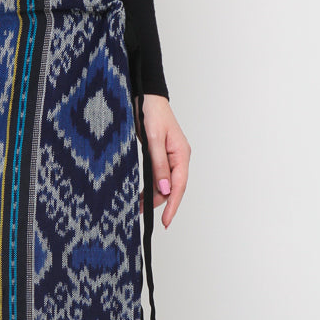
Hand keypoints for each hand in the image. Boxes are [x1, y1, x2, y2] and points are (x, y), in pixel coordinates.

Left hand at [134, 94, 190, 228]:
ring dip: (153, 196)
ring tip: (138, 206)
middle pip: (172, 188)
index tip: (165, 222)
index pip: (179, 186)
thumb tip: (165, 189)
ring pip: (164, 184)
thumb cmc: (152, 113)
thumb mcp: (154, 140)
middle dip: (159, 203)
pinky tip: (140, 194)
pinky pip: (158, 177)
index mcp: (181, 155)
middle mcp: (179, 159)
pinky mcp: (161, 157)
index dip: (172, 206)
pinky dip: (150, 187)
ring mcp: (171, 158)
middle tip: (142, 214)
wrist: (146, 97)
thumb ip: (159, 165)